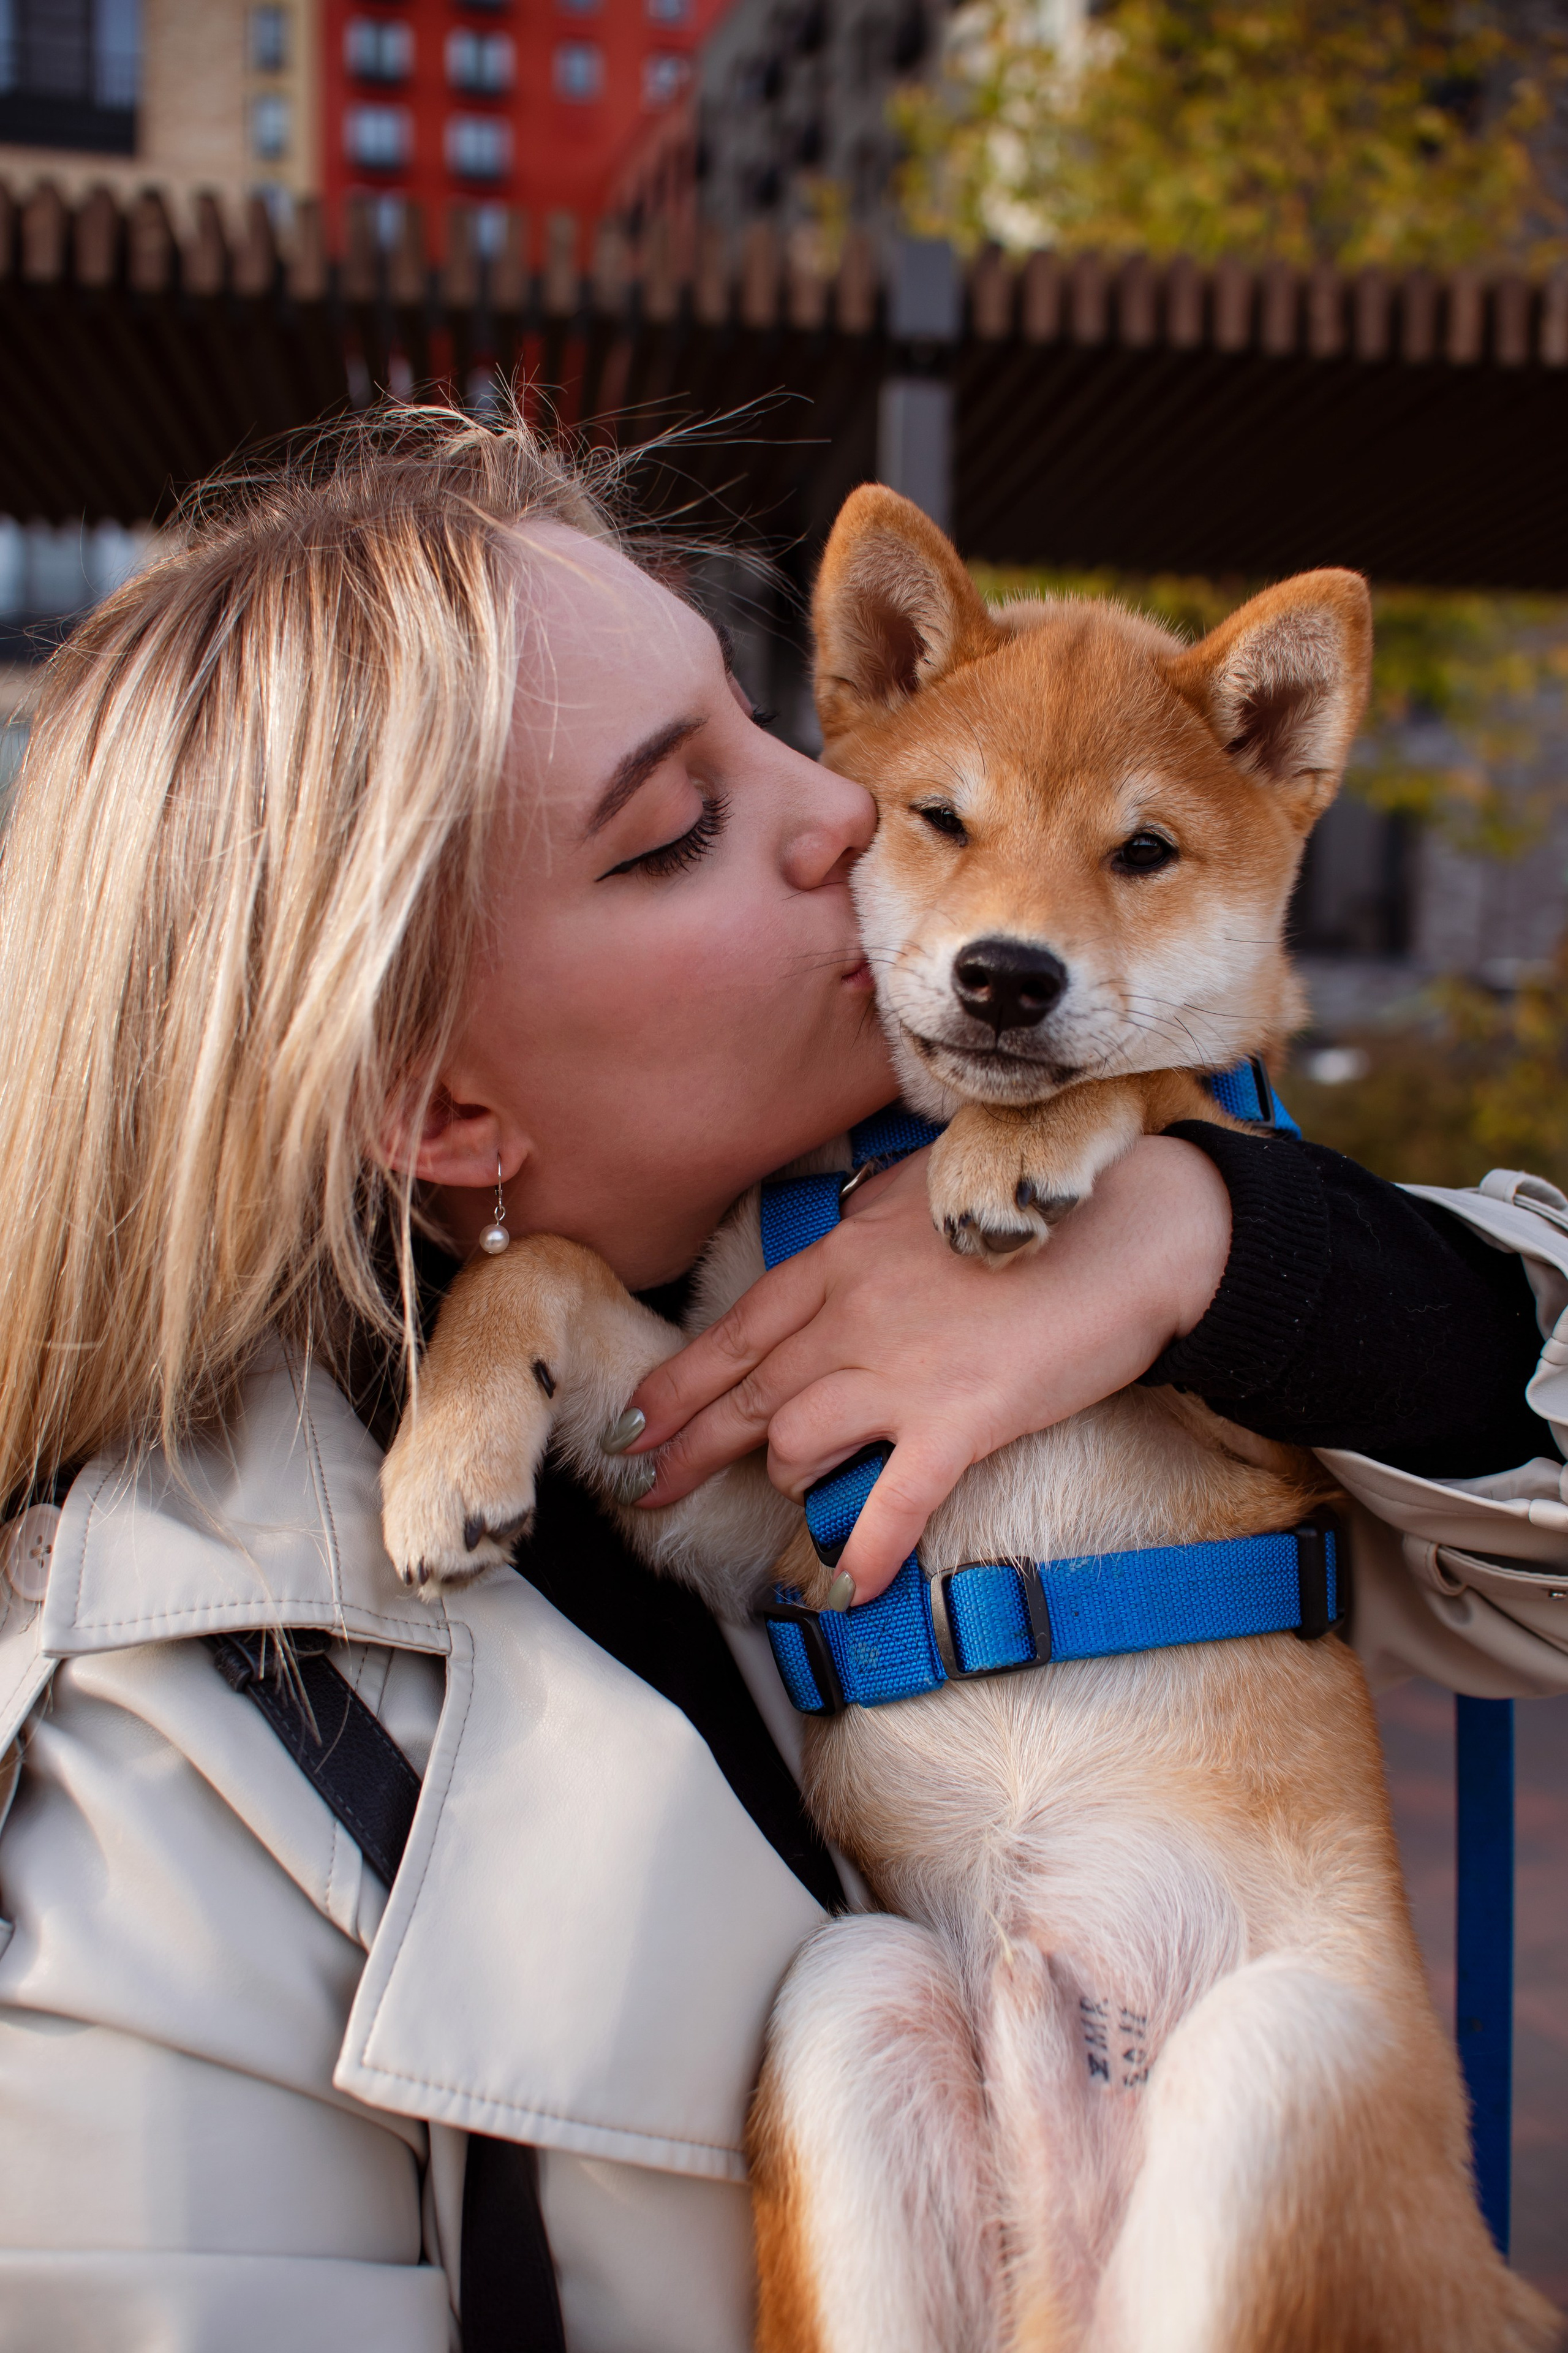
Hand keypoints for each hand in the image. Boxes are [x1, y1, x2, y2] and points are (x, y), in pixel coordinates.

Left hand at [627, 1134, 1231, 1601]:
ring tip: (796, 1499)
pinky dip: (858, 1555)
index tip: (633, 1418)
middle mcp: (853, 1315)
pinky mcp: (959, 1424)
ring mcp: (901, 1373)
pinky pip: (887, 1506)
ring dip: (787, 1477)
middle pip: (746, 1395)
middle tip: (644, 1487)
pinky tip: (839, 1592)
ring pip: (796, 1443)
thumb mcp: (925, 1189)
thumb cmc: (1039, 1204)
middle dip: (686, 1447)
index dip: (677, 1382)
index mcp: (842, 1256)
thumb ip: (865, 1228)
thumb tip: (834, 1252)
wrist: (1136, 1226)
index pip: (736, 1332)